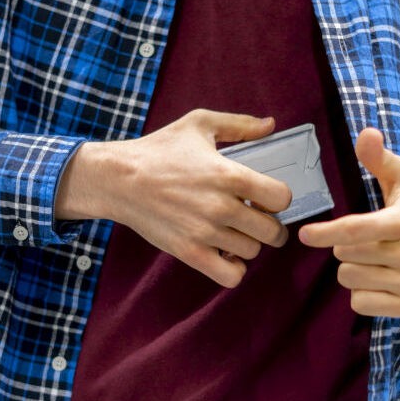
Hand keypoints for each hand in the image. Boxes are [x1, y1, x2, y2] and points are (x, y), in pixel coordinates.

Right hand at [56, 109, 291, 287]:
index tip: (267, 197)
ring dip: (250, 243)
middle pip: (273, 232)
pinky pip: (230, 276)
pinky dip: (234, 269)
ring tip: (237, 231)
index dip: (279, 198)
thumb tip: (270, 125)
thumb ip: (240, 124)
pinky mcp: (189, 252)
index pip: (281, 198)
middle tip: (259, 219)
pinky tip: (226, 253)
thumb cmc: (160, 149)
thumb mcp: (200, 124)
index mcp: (229, 174)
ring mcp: (205, 232)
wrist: (118, 179)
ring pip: (252, 252)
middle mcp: (221, 206)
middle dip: (271, 226)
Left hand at [299, 128, 399, 316]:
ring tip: (373, 258)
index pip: (356, 230)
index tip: (305, 234)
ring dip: (352, 268)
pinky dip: (361, 292)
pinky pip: (359, 303)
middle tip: (365, 240)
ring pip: (349, 279)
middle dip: (344, 247)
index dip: (326, 232)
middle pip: (345, 256)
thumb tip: (366, 133)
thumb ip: (379, 157)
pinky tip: (378, 278)